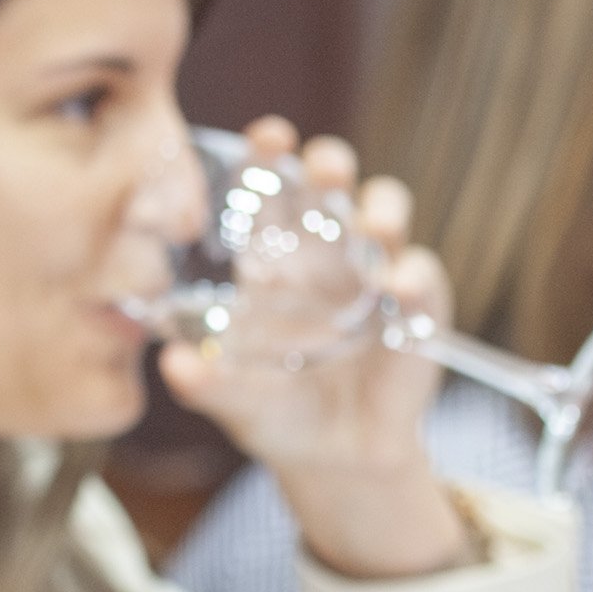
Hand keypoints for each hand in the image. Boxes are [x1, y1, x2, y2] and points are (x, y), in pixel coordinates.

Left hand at [158, 117, 470, 581]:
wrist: (333, 456)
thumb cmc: (275, 415)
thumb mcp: (234, 402)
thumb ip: (205, 384)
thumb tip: (170, 364)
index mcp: (275, 263)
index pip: (270, 198)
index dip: (270, 161)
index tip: (266, 134)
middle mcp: (326, 256)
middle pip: (333, 188)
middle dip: (331, 167)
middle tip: (324, 166)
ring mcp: (375, 275)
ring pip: (385, 215)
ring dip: (381, 211)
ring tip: (370, 230)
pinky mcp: (417, 307)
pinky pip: (421, 277)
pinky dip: (414, 277)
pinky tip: (397, 288)